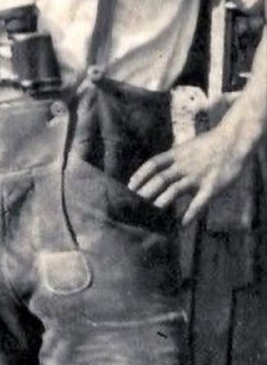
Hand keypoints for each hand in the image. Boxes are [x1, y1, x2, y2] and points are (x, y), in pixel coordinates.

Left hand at [127, 93, 259, 224]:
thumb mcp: (187, 147)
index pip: (153, 163)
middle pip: (160, 179)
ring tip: (151, 214)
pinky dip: (190, 214)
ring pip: (175, 190)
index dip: (140, 174)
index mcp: (177, 154)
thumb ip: (174, 159)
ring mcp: (197, 176)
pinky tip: (182, 224)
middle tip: (134, 203)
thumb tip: (160, 170)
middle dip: (146, 191)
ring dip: (162, 202)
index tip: (130, 185)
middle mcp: (184, 165)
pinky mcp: (211, 186)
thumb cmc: (209, 144)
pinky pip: (199, 202)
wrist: (233, 141)